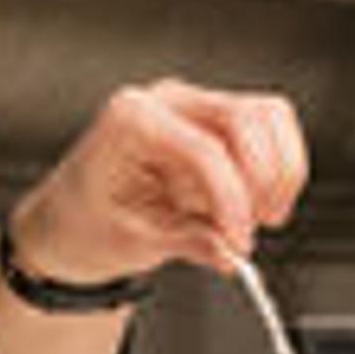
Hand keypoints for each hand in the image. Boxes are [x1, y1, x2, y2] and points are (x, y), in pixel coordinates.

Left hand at [5, 79, 309, 286]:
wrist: (75, 218)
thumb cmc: (87, 220)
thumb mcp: (129, 241)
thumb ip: (185, 242)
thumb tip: (230, 252)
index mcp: (131, 120)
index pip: (205, 149)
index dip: (233, 200)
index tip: (238, 242)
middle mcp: (166, 102)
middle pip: (247, 118)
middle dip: (264, 179)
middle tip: (258, 226)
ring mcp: (195, 107)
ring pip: (269, 117)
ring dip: (279, 171)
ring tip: (264, 215)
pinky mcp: (218, 124)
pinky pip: (270, 131)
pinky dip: (279, 168)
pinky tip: (260, 203)